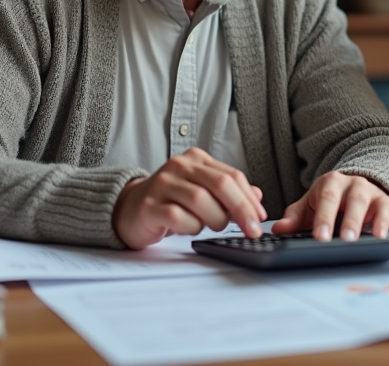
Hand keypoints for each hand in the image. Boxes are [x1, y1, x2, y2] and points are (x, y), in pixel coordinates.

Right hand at [112, 147, 266, 249]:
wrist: (129, 209)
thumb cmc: (171, 202)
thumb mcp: (202, 192)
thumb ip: (228, 193)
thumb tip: (257, 197)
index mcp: (196, 159)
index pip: (232, 175)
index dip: (249, 199)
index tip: (259, 218)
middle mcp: (180, 166)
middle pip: (220, 184)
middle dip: (241, 209)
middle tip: (251, 229)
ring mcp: (163, 184)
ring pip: (201, 200)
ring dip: (215, 219)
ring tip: (213, 226)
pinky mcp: (150, 206)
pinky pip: (178, 217)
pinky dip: (191, 227)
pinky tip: (190, 229)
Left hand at [271, 172, 388, 241]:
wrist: (354, 189)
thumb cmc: (329, 202)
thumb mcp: (310, 207)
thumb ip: (294, 219)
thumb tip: (278, 229)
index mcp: (330, 183)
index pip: (326, 198)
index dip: (324, 217)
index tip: (320, 236)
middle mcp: (351, 183)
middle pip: (349, 200)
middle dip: (345, 221)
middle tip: (341, 240)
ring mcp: (368, 190)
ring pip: (366, 203)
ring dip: (360, 222)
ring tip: (355, 240)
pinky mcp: (384, 201)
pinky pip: (386, 209)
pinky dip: (383, 222)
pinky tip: (380, 236)